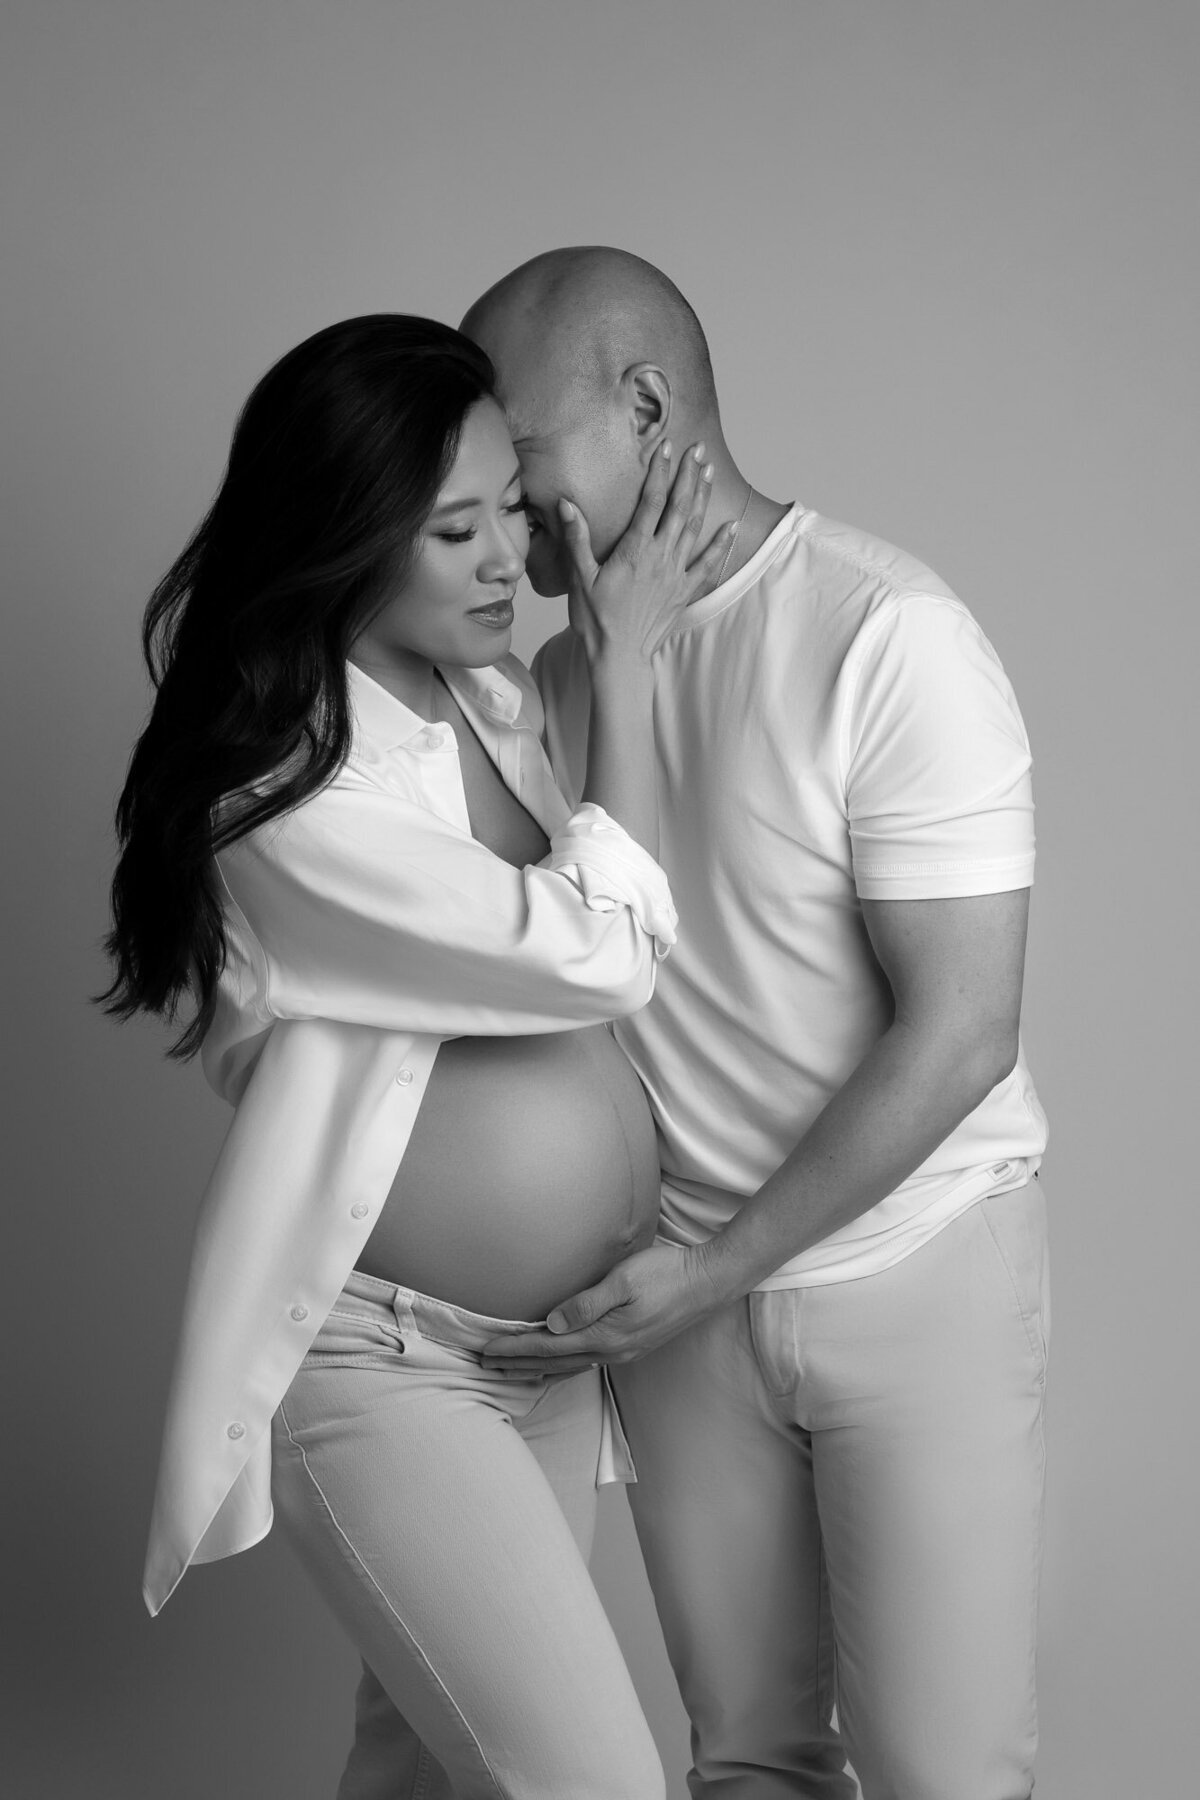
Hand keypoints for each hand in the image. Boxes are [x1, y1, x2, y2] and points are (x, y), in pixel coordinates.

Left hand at [480, 1243, 727, 1373]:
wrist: (709, 1282)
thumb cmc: (667, 1274)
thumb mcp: (624, 1281)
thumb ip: (586, 1304)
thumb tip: (552, 1324)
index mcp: (605, 1336)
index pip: (547, 1347)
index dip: (514, 1350)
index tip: (485, 1351)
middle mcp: (611, 1351)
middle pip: (553, 1363)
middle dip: (517, 1364)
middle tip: (485, 1365)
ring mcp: (623, 1352)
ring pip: (569, 1366)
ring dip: (537, 1369)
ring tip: (511, 1370)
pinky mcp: (632, 1346)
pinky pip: (586, 1362)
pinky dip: (562, 1366)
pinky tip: (557, 1363)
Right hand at [561, 442, 737, 664]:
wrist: (619, 658)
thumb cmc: (596, 620)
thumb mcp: (580, 578)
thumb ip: (577, 539)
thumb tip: (568, 504)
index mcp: (635, 551)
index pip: (651, 501)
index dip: (659, 472)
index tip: (665, 447)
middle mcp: (661, 557)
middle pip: (679, 507)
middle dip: (689, 475)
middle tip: (697, 449)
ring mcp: (676, 574)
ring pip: (695, 527)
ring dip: (703, 497)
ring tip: (710, 470)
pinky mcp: (685, 591)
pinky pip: (708, 564)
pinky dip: (721, 543)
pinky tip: (731, 524)